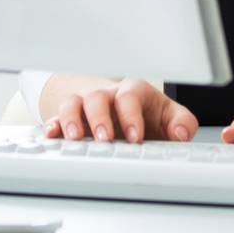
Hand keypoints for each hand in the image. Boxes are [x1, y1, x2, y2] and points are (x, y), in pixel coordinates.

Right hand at [42, 78, 196, 144]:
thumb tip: (180, 133)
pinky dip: (52, 126)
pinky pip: (56, 117)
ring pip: (73, 103)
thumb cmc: (148, 113)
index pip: (130, 97)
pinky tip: (52, 136)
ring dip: (71, 120)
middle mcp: (108, 96)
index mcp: (133, 92)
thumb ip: (182, 123)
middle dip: (100, 118)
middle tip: (105, 140)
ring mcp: (87, 107)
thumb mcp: (169, 116)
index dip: (131, 116)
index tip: (135, 138)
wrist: (126, 108)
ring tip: (76, 139)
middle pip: (97, 97)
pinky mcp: (72, 120)